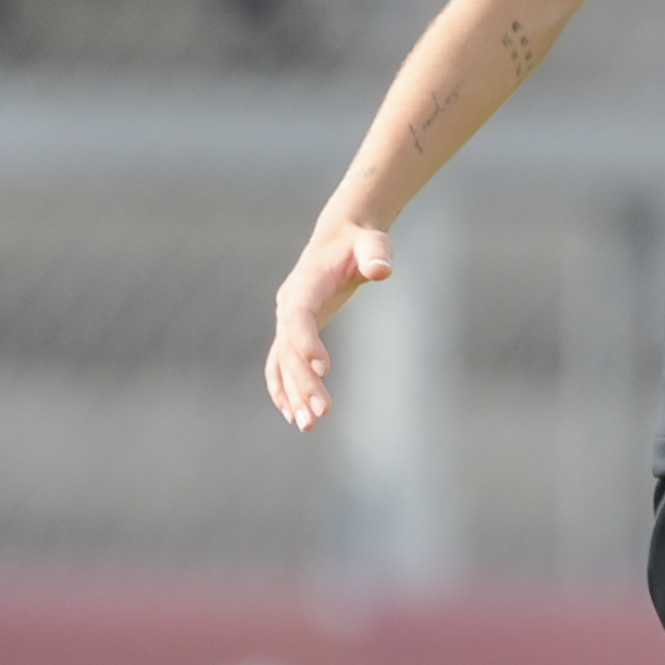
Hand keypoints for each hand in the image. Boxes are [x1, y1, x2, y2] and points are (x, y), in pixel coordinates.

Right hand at [266, 220, 392, 430]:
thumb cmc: (360, 242)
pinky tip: (292, 414)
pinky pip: (280, 364)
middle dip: (303, 382)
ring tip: (308, 425)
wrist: (341, 239)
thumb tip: (383, 269)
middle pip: (289, 349)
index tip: (324, 369)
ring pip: (282, 363)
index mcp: (304, 286)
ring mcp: (286, 321)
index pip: (298, 317)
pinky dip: (283, 388)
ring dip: (292, 394)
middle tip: (321, 414)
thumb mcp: (372, 243)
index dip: (307, 342)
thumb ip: (376, 253)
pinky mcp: (293, 332)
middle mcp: (288, 305)